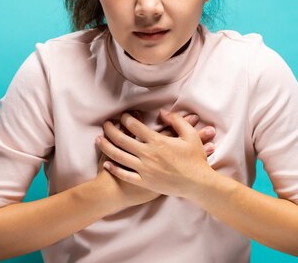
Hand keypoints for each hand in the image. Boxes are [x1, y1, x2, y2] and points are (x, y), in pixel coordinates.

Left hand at [97, 109, 214, 198]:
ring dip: (106, 146)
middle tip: (105, 124)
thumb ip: (176, 120)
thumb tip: (162, 112)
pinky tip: (106, 164)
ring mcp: (144, 169)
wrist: (198, 184)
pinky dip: (114, 169)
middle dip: (110, 129)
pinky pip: (125, 175)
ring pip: (119, 156)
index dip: (125, 119)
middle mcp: (147, 154)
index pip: (135, 126)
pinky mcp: (144, 182)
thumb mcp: (190, 135)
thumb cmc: (195, 159)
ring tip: (98, 139)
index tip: (122, 116)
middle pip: (122, 139)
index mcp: (157, 141)